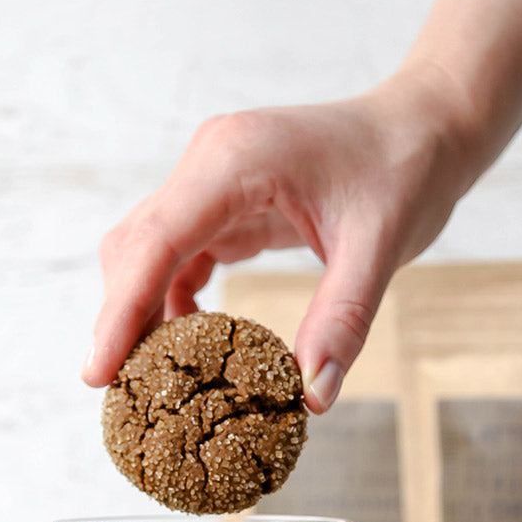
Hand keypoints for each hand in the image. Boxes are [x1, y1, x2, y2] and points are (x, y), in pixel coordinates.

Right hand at [82, 63, 482, 411]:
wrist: (424, 125)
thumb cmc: (405, 170)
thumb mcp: (382, 247)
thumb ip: (343, 320)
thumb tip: (312, 397)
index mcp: (236, 160)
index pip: (155, 241)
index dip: (120, 311)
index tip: (97, 373)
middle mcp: (209, 163)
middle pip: (135, 249)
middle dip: (123, 320)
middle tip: (124, 393)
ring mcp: (211, 179)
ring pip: (146, 253)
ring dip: (144, 312)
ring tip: (155, 378)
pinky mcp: (222, 200)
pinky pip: (177, 255)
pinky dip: (173, 300)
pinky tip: (193, 343)